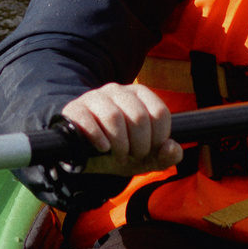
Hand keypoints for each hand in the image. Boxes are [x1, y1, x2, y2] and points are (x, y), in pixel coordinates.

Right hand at [61, 82, 179, 173]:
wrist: (87, 154)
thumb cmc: (121, 150)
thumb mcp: (147, 157)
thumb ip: (167, 155)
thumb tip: (172, 148)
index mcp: (139, 94)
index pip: (159, 113)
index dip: (159, 138)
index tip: (151, 150)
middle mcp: (118, 90)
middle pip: (138, 117)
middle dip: (140, 145)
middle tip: (134, 156)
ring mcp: (94, 97)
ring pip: (113, 116)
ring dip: (120, 144)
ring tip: (119, 156)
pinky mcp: (74, 109)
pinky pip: (87, 120)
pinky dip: (97, 138)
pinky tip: (103, 149)